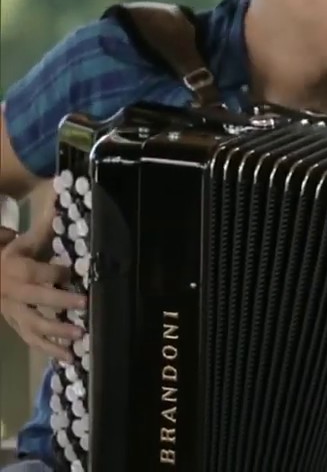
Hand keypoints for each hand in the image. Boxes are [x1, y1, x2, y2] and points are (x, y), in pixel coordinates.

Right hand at [0, 228, 85, 361]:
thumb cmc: (13, 255)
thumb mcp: (26, 240)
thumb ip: (46, 225)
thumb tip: (61, 195)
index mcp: (16, 269)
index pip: (37, 272)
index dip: (56, 273)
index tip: (74, 274)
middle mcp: (14, 293)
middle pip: (37, 299)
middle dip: (60, 303)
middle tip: (85, 306)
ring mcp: (14, 313)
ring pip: (33, 325)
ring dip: (56, 334)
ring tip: (79, 339)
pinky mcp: (16, 326)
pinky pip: (31, 340)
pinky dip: (49, 350)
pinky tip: (68, 358)